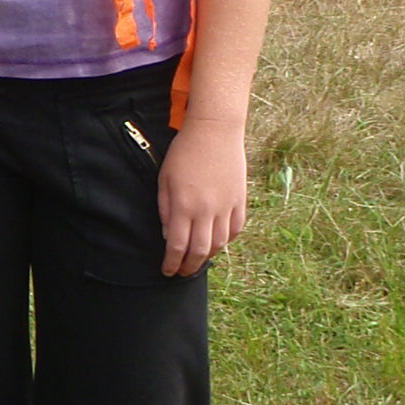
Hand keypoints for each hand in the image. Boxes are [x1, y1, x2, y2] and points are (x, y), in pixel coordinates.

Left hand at [156, 116, 247, 276]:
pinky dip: (227, 240)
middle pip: (200, 251)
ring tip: (198, 260)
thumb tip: (169, 237)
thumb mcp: (164, 180)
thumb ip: (166, 210)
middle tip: (182, 273)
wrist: (214, 132)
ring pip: (220, 243)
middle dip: (189, 267)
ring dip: (208, 256)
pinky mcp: (240, 200)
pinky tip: (218, 242)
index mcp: (184, 206)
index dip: (172, 263)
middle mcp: (207, 211)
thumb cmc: (183, 153)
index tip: (167, 271)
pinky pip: (236, 229)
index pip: (177, 246)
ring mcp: (226, 206)